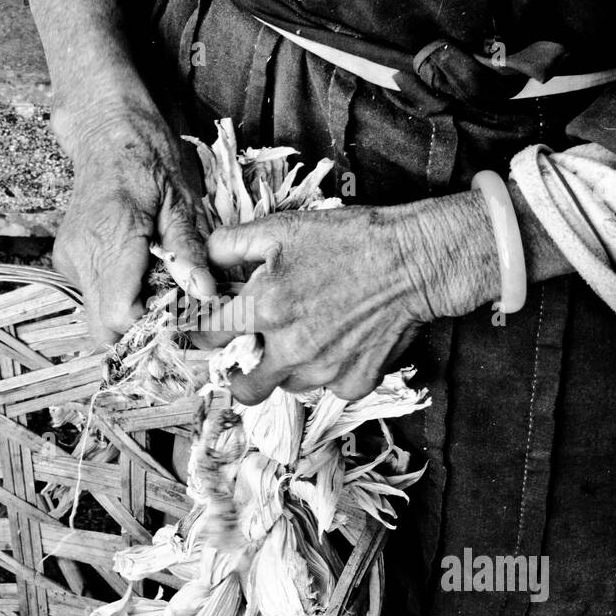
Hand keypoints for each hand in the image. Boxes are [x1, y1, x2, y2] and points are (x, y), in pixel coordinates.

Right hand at [52, 100, 217, 344]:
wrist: (105, 133)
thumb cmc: (146, 159)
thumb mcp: (179, 201)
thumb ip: (188, 251)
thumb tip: (204, 293)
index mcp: (111, 240)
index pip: (119, 315)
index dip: (152, 327)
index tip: (180, 317)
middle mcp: (82, 256)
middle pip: (104, 328)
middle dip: (140, 330)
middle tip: (173, 309)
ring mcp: (70, 260)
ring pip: (97, 318)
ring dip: (130, 314)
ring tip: (159, 286)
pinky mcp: (68, 260)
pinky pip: (94, 297)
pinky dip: (119, 297)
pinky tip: (140, 273)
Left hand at [202, 193, 501, 402]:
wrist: (413, 261)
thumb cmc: (348, 240)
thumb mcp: (282, 228)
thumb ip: (230, 245)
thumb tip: (203, 260)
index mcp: (263, 310)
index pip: (208, 337)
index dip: (203, 334)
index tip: (209, 333)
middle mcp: (289, 350)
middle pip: (244, 387)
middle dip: (241, 374)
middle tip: (252, 355)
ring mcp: (323, 371)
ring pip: (288, 387)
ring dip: (289, 369)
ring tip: (308, 337)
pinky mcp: (354, 382)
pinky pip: (329, 388)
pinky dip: (330, 370)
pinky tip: (341, 341)